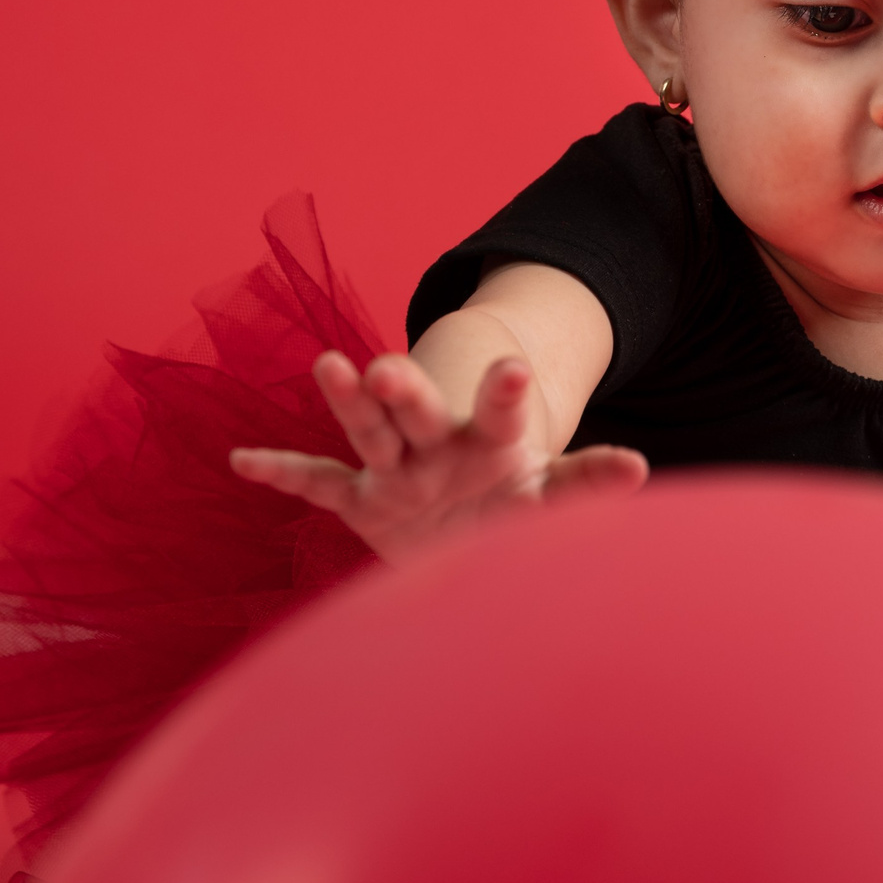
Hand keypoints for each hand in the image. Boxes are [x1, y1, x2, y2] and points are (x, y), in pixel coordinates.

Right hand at [229, 349, 647, 561]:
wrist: (467, 517)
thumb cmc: (512, 500)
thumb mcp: (548, 495)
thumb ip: (585, 481)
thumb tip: (640, 468)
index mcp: (486, 442)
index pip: (496, 413)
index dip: (503, 394)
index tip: (512, 369)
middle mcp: (433, 444)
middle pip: (416, 409)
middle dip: (401, 390)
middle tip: (387, 366)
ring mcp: (392, 467)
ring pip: (364, 429)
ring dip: (345, 400)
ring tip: (325, 365)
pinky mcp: (360, 497)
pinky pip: (316, 482)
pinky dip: (280, 473)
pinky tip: (242, 460)